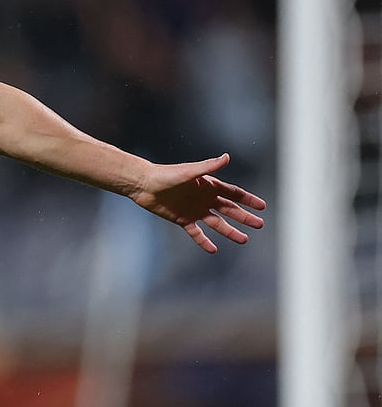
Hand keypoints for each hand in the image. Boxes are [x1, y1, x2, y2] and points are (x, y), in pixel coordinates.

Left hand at [132, 153, 265, 252]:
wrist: (144, 185)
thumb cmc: (166, 175)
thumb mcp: (189, 172)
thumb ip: (208, 166)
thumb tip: (227, 157)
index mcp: (208, 185)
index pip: (234, 194)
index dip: (248, 200)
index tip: (262, 206)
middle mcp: (204, 198)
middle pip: (229, 209)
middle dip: (244, 217)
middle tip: (259, 225)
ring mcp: (194, 210)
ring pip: (216, 223)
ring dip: (230, 231)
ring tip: (244, 240)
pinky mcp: (182, 219)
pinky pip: (196, 233)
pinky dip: (204, 241)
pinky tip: (213, 250)